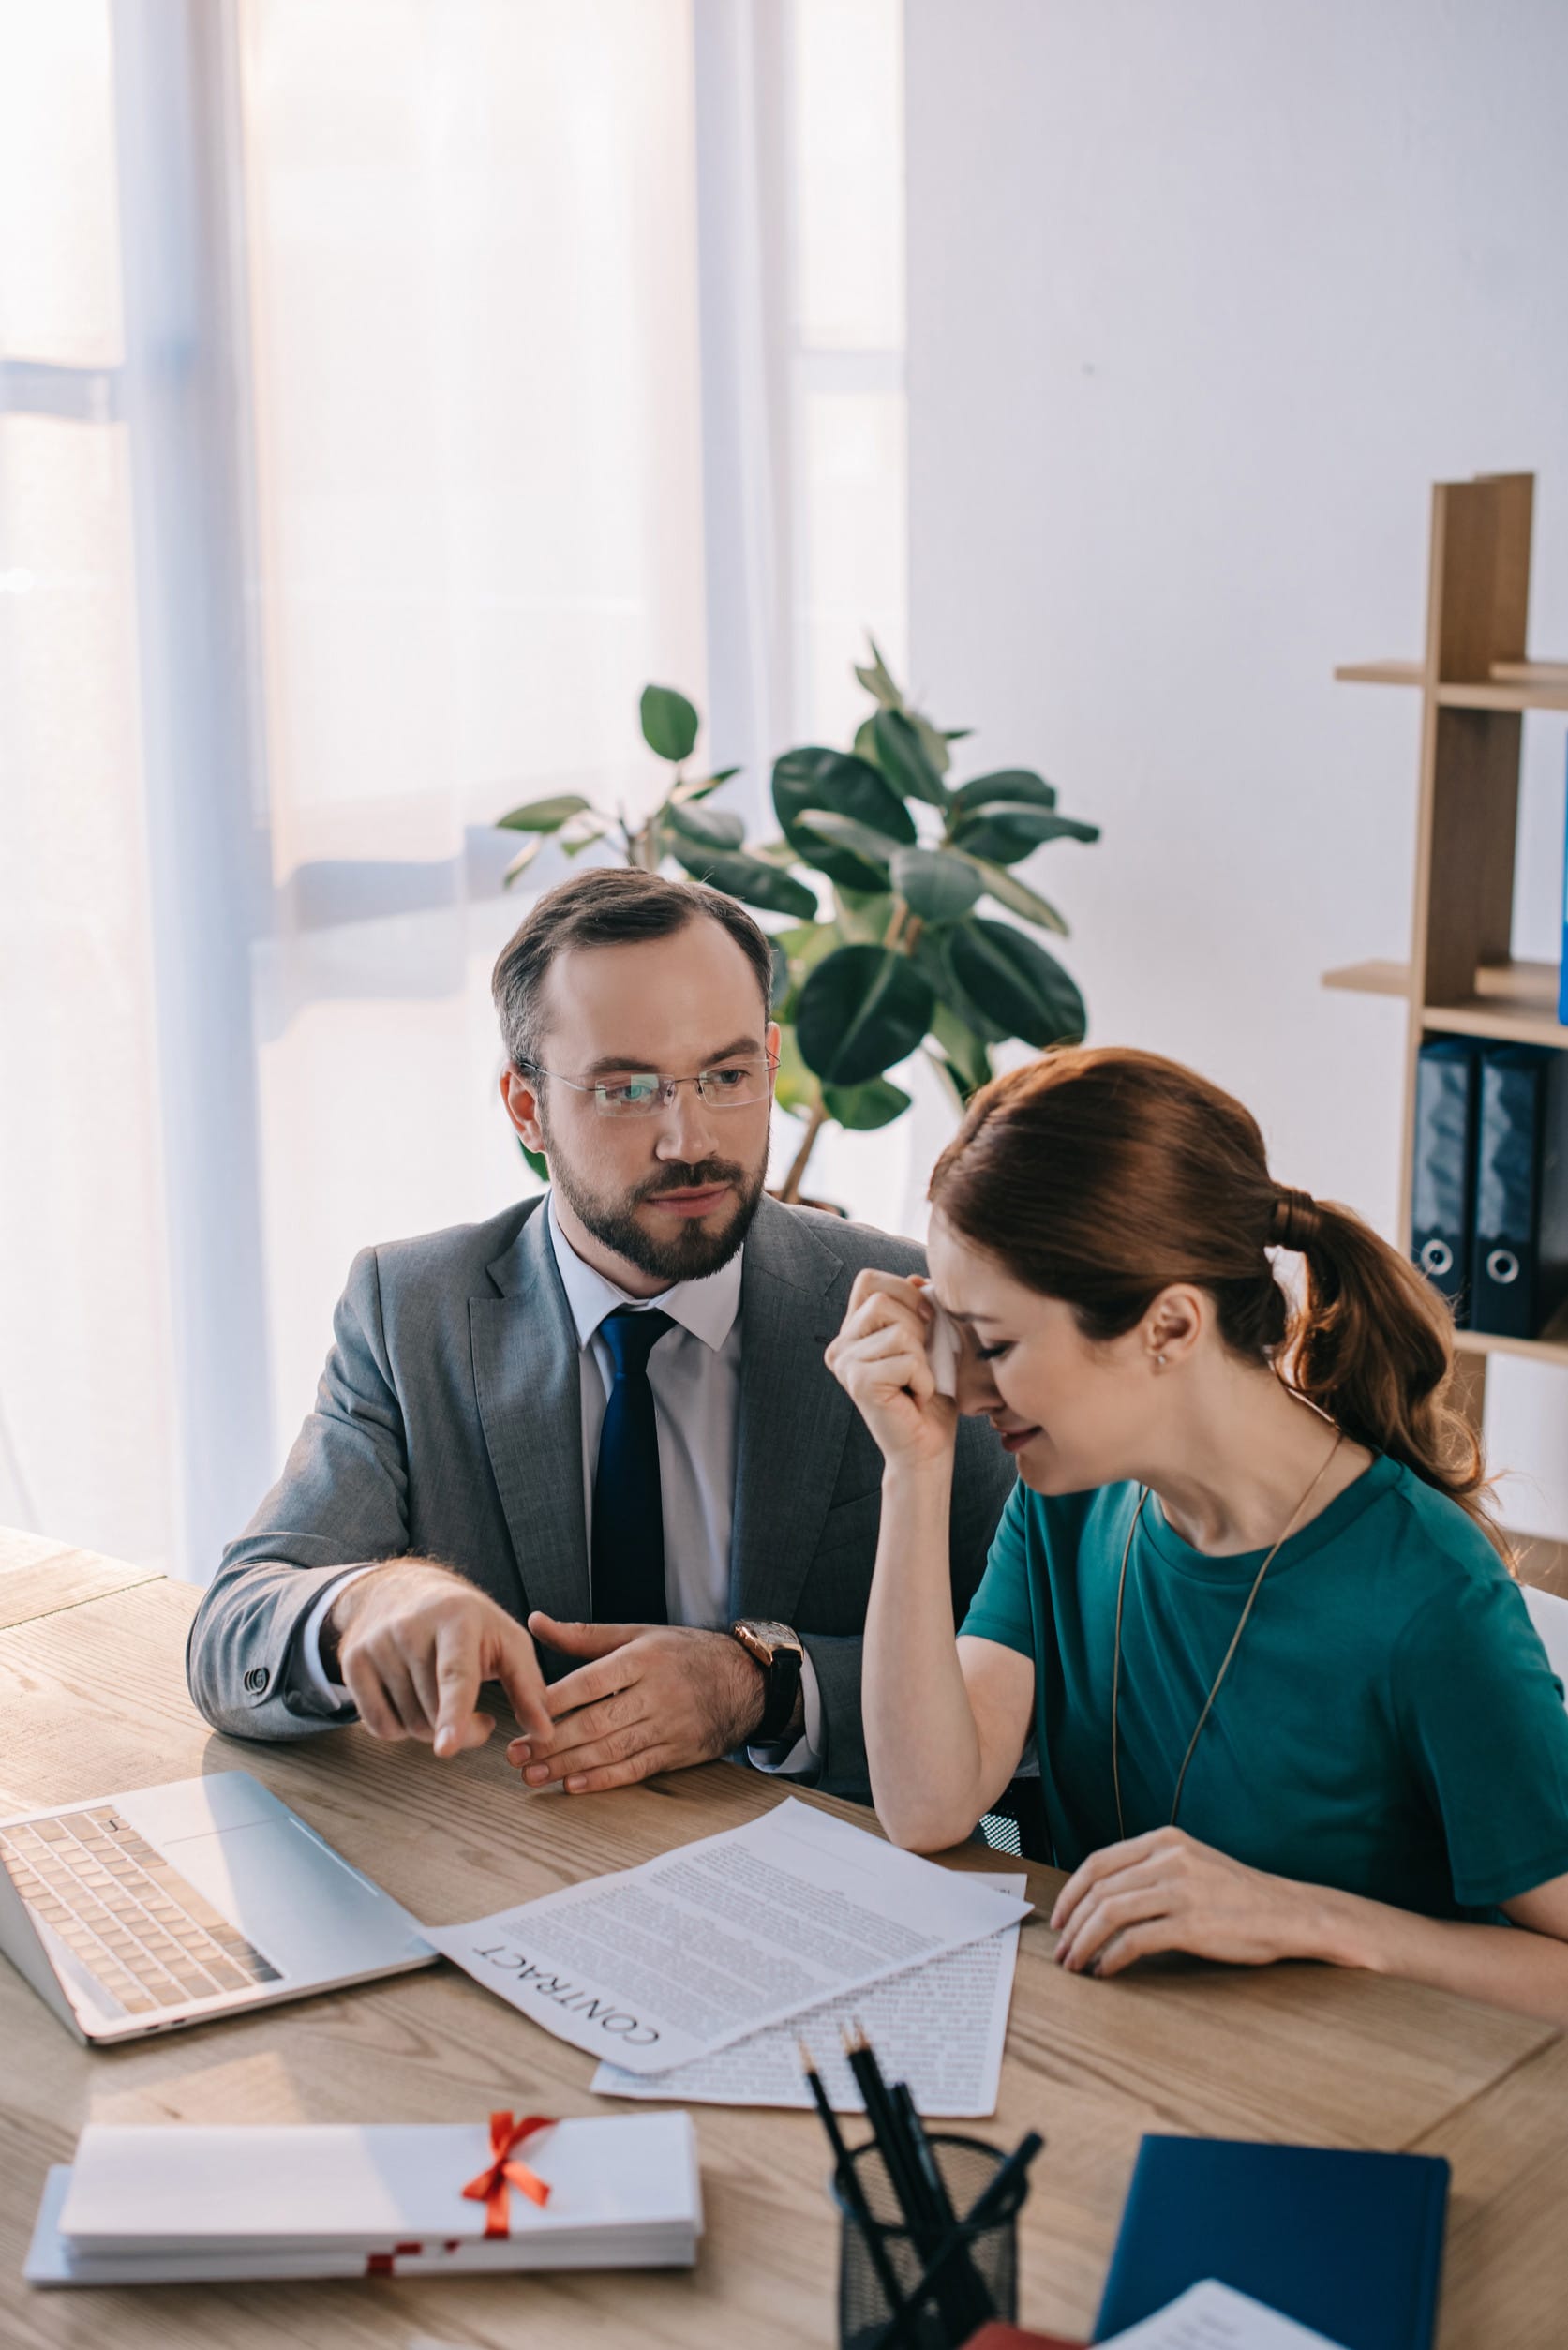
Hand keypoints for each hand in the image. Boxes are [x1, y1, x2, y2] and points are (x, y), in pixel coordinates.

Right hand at [327, 1558, 552, 1756]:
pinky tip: (416, 1703)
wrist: (403, 1589)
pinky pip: (378, 1726)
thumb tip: (544, 1733)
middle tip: (480, 1719)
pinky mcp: (352, 1662)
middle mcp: (410, 1628)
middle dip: (461, 1731)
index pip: (454, 1675)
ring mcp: (376, 1645)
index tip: (448, 1746)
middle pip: (432, 1713)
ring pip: (407, 1725)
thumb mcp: (506, 1640)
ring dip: (433, 1731)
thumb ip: (529, 1687)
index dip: (454, 1714)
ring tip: (447, 1704)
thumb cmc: (467, 1621)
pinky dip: (401, 1730)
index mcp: (456, 1618)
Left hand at [506, 1615, 767, 1792]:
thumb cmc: (683, 1653)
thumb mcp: (639, 1634)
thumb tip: (535, 1622)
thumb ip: (584, 1636)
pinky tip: (574, 1785)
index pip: (593, 1681)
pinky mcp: (678, 1753)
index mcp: (644, 1658)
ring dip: (569, 1765)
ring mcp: (670, 1726)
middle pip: (599, 1721)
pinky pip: (636, 1770)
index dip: (556, 1699)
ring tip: (533, 1775)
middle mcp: (657, 1693)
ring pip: (613, 1750)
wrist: (745, 1682)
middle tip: (516, 1754)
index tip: (522, 1712)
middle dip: (553, 1741)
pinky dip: (604, 1780)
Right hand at [824, 1270, 957, 1472]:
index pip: (869, 1280)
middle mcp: (840, 1345)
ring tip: (916, 1381)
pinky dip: (924, 1378)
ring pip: (899, 1330)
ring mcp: (845, 1363)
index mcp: (852, 1331)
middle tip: (920, 1363)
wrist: (927, 1446)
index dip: (904, 1291)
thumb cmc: (930, 1394)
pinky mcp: (858, 1382)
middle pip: (883, 1300)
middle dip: (918, 1328)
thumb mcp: (930, 1339)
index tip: (926, 1321)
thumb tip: (917, 1278)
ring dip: (923, 1357)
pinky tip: (916, 1397)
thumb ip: (920, 1307)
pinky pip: (906, 1359)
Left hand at [1049, 1826, 1321, 1976]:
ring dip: (1084, 1942)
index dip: (1070, 1892)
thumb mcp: (1193, 1863)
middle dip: (1071, 1923)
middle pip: (1098, 1890)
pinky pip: (1135, 1941)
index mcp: (1165, 1840)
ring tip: (1076, 1963)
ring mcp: (1180, 1890)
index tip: (1058, 1917)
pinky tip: (1106, 1970)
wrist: (1289, 1914)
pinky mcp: (1191, 1924)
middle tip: (1061, 1950)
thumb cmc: (1239, 1895)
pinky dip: (1112, 1958)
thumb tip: (1103, 1898)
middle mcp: (1169, 1859)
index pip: (1098, 1862)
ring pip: (1109, 1914)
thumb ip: (1153, 1869)